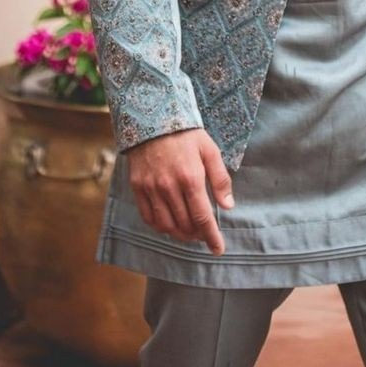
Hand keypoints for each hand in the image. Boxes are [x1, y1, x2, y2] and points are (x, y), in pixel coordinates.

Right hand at [127, 128, 234, 255]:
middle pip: (184, 224)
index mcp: (191, 177)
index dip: (211, 236)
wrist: (153, 117)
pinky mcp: (138, 187)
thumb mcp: (210, 150)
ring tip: (189, 232)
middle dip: (197, 235)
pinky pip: (148, 217)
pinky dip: (160, 226)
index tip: (218, 249)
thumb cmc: (186, 134)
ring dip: (179, 234)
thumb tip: (227, 205)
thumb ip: (220, 179)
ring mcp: (151, 188)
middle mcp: (169, 186)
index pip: (202, 217)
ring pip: (166, 225)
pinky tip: (169, 224)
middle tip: (204, 233)